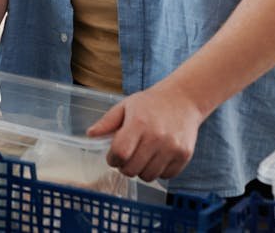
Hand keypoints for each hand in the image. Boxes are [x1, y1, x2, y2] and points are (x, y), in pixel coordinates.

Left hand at [86, 81, 204, 181]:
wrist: (183, 99)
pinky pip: (166, 176)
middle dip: (124, 167)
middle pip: (132, 169)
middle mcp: (156, 137)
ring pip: (148, 176)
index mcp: (138, 123)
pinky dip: (158, 172)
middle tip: (126, 158)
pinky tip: (156, 158)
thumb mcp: (125, 106)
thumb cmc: (150, 103)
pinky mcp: (184, 155)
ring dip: (141, 171)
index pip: (120, 153)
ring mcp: (172, 147)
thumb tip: (90, 134)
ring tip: (141, 158)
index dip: (112, 159)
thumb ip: (107, 122)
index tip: (113, 156)